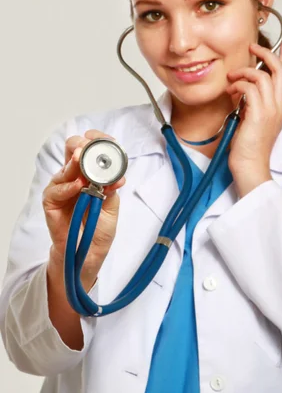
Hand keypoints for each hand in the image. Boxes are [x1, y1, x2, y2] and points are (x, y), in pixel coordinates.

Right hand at [43, 130, 125, 286]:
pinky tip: (77, 185)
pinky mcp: (51, 202)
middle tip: (90, 146)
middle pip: (73, 150)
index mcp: (89, 174)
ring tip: (82, 159)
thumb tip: (119, 176)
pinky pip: (57, 190)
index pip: (91, 149)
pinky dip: (68, 187)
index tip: (108, 140)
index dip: (98, 141)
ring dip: (75, 162)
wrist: (88, 252)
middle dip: (83, 145)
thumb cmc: (97, 228)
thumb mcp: (111, 205)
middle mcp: (73, 177)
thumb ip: (111, 189)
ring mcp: (61, 188)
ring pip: (65, 168)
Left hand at [225, 34, 281, 194]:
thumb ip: (252, 104)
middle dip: (266, 53)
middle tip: (252, 47)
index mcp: (279, 107)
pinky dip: (238, 86)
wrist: (250, 167)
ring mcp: (271, 110)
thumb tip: (243, 89)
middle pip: (280, 69)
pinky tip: (231, 91)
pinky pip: (250, 89)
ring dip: (245, 72)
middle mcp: (279, 106)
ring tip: (232, 78)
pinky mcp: (259, 115)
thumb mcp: (252, 120)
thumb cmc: (248, 149)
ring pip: (263, 76)